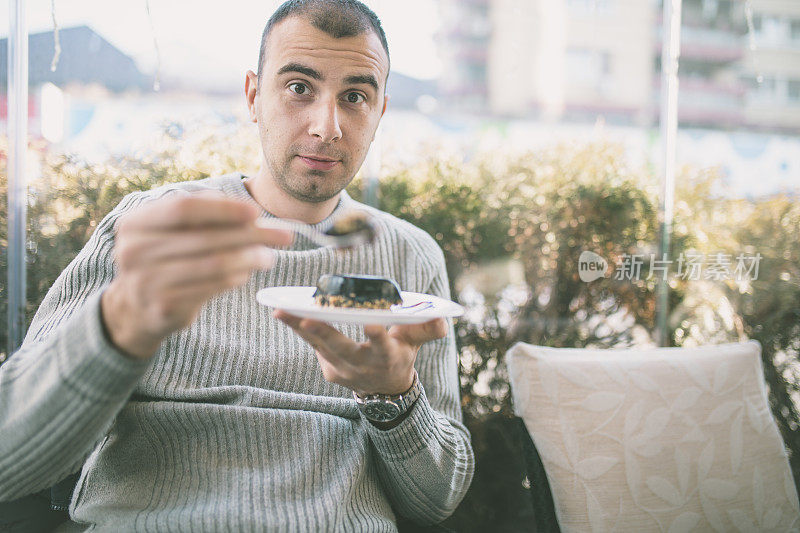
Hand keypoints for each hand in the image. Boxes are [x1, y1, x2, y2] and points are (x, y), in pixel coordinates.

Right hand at [102, 192, 292, 359]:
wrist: (135, 308)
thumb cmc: (165, 258)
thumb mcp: (173, 231)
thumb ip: (204, 214)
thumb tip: (250, 214)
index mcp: (134, 223)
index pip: (183, 208)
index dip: (223, 209)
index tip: (256, 212)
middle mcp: (134, 251)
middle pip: (204, 237)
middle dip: (250, 234)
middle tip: (283, 236)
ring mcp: (146, 282)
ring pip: (213, 264)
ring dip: (250, 258)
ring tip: (269, 256)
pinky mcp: (164, 307)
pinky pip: (212, 288)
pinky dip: (235, 278)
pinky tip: (246, 273)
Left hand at [274, 310, 446, 394]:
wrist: (386, 390)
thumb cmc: (400, 354)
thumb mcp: (416, 343)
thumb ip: (427, 330)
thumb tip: (441, 318)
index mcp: (387, 358)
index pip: (383, 346)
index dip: (377, 336)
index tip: (371, 323)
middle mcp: (363, 366)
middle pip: (341, 347)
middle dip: (322, 332)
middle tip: (304, 316)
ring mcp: (343, 370)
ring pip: (320, 346)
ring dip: (299, 328)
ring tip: (280, 310)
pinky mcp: (329, 370)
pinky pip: (313, 346)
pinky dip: (300, 330)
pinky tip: (285, 313)